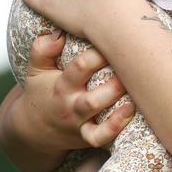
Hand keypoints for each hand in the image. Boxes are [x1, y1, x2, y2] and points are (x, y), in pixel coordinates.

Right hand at [17, 30, 134, 151]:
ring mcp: (81, 122)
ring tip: (137, 88)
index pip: (80, 68)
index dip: (99, 54)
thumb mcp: (37, 69)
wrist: (34, 129)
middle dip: (114, 84)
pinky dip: (115, 127)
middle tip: (133, 69)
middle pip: (92, 99)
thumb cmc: (43, 91)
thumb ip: (42, 48)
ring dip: (119, 103)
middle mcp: (72, 105)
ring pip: (100, 118)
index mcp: (62, 86)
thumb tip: (59, 34)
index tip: (117, 42)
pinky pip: (100, 137)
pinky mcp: (87, 136)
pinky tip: (131, 110)